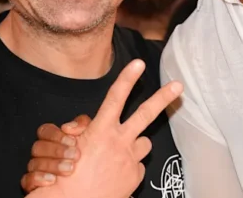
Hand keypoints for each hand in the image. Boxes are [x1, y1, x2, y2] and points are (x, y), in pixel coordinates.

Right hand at [21, 115, 90, 191]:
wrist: (89, 181)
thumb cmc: (88, 156)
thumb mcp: (89, 135)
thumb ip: (80, 125)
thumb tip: (68, 127)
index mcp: (54, 139)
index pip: (45, 131)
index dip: (57, 135)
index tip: (73, 141)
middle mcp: (43, 153)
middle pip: (38, 146)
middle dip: (57, 151)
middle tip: (75, 156)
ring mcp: (37, 168)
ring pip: (34, 163)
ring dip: (52, 165)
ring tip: (69, 169)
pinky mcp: (33, 183)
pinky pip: (28, 179)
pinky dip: (38, 179)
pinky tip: (52, 180)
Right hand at [23, 59, 181, 197]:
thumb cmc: (64, 177)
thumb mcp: (68, 145)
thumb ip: (83, 130)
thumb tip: (88, 124)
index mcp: (100, 131)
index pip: (116, 98)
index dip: (127, 79)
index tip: (138, 64)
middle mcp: (119, 142)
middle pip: (145, 114)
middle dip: (163, 97)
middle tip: (178, 85)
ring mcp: (130, 160)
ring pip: (144, 142)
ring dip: (136, 143)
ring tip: (122, 151)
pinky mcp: (135, 177)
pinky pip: (138, 165)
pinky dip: (131, 166)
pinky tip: (118, 173)